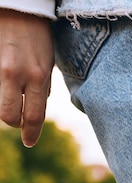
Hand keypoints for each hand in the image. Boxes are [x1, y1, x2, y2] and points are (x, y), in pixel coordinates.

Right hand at [0, 9, 53, 146]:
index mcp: (38, 78)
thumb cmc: (38, 38)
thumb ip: (42, 88)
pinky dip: (2, 91)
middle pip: (9, 116)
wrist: (19, 10)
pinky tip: (8, 85)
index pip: (34, 117)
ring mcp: (0, 70)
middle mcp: (18, 76)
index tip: (30, 142)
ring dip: (7, 106)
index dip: (31, 134)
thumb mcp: (48, 65)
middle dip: (15, 122)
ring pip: (0, 104)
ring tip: (15, 97)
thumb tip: (36, 110)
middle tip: (20, 121)